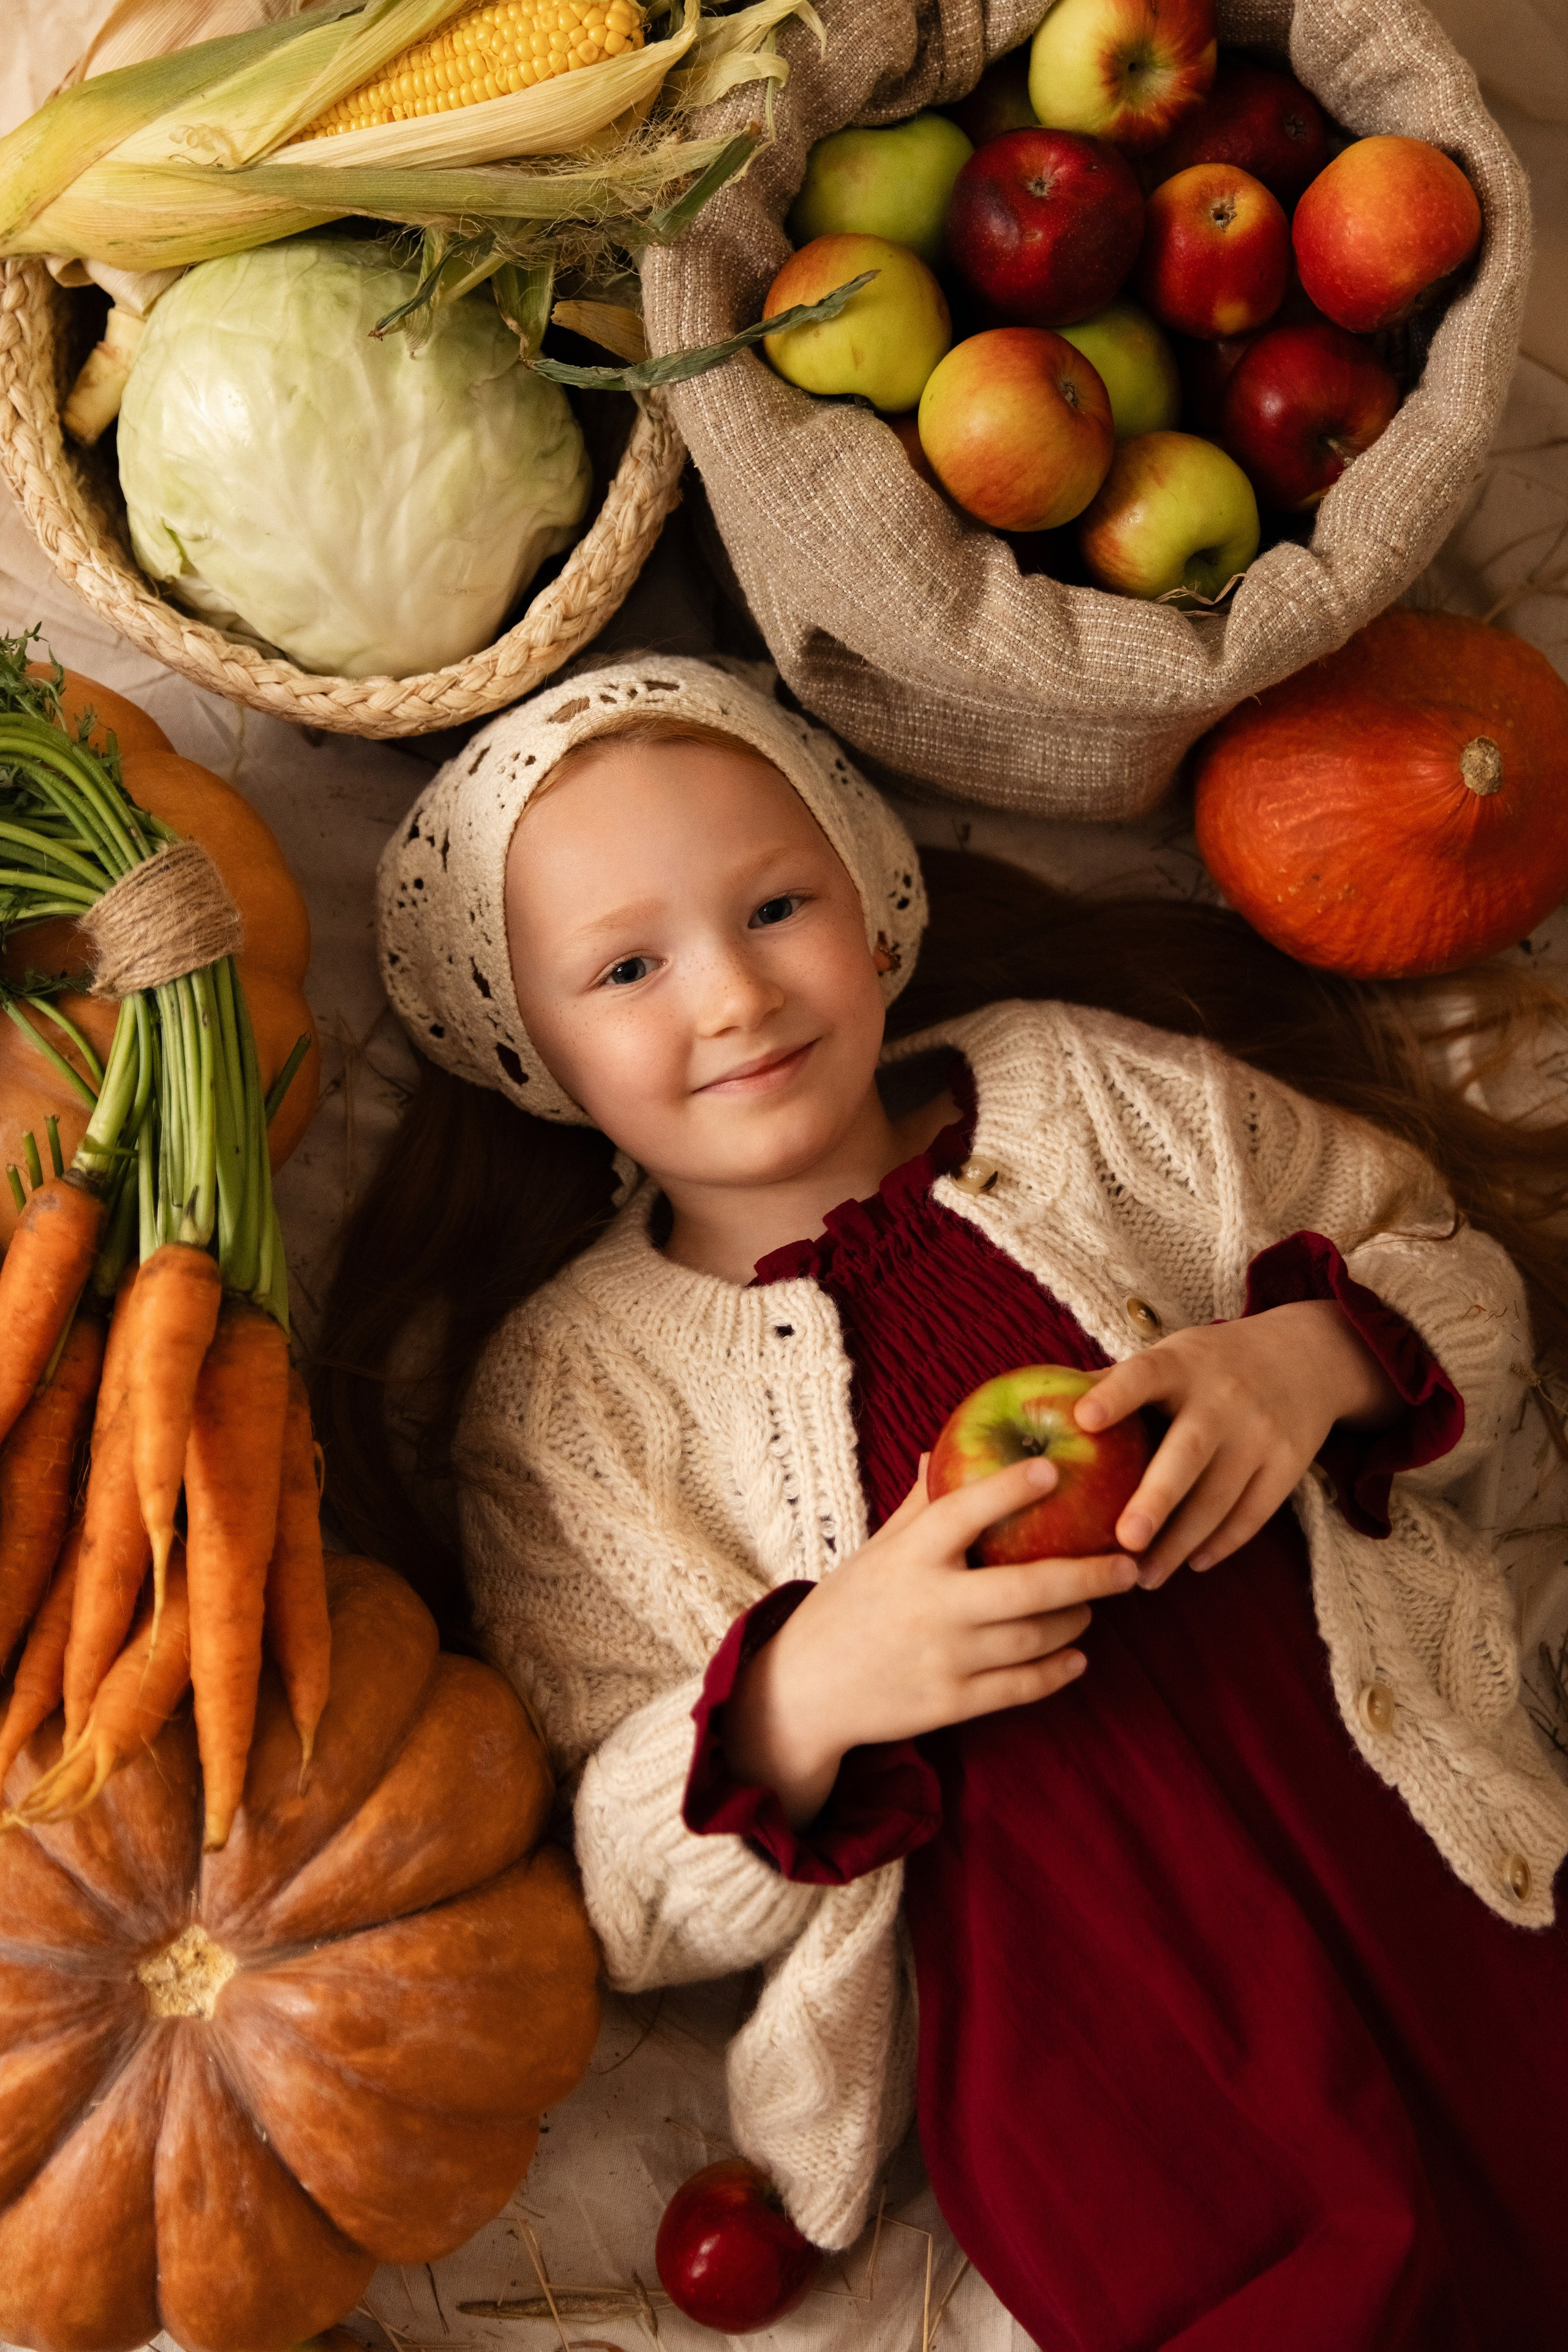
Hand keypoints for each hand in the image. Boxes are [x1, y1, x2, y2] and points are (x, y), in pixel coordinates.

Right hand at [724, 1456, 1135, 1826]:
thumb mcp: (876, 1551)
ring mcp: (944, 1659)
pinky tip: (1076, 1657)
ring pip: (1033, 1639)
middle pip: (1027, 1589)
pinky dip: (1057, 1671)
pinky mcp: (951, 1704)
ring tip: (1095, 1604)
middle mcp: (930, 1607)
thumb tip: (941, 1451)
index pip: (963, 1514)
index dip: (1009, 1489)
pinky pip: (1021, 1687)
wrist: (804, 1692)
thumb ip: (918, 1508)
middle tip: (1129, 1562)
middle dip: (1088, 1576)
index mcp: (908, 1559)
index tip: (1053, 1469)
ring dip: (1076, 1621)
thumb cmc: (845, 1608)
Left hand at [1073, 1299, 1399, 1585]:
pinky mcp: (1289, 1463)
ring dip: (1182, 1542)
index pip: (1143, 1375)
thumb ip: (1114, 1383)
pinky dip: (1222, 1543)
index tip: (1083, 1419)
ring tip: (1144, 1577)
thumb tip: (1040, 1410)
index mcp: (1181, 1364)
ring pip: (1220, 1497)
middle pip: (1189, 1451)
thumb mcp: (1169, 1356)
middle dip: (1157, 1498)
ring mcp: (1261, 1432)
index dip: (1115, 1396)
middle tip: (1124, 1540)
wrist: (1305, 1357)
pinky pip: (1254, 1514)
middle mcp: (1223, 1397)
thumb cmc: (1210, 1363)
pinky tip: (1192, 1563)